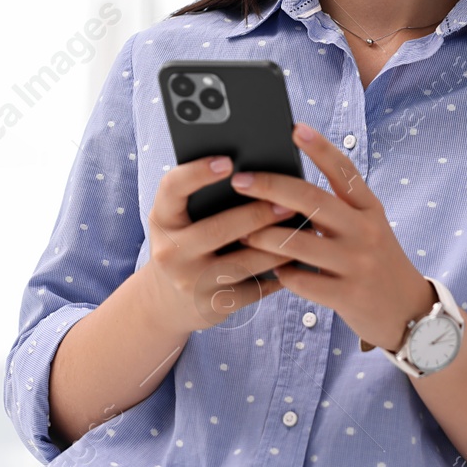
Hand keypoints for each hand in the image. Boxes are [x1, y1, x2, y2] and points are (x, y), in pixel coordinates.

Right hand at [140, 154, 301, 336]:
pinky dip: (278, 274)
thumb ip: (202, 199)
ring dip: (278, 247)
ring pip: (244, 262)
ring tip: (304, 231)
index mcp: (162, 219)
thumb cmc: (185, 244)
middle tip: (289, 204)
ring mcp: (190, 281)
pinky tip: (297, 261)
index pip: (173, 188)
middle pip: (219, 229)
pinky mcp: (213, 305)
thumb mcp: (180, 220)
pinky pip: (254, 287)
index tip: (228, 162)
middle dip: (258, 215)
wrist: (168, 301)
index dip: (198, 173)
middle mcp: (170, 251)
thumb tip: (256, 176)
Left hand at [227, 122, 435, 354]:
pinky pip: (300, 280)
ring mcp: (357, 264)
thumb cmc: (375, 260)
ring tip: (242, 232)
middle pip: (311, 201)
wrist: (409, 310)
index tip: (294, 128)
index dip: (319, 148)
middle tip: (240, 180)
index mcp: (369, 209)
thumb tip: (283, 188)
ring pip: (297, 243)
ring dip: (262, 236)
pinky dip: (280, 273)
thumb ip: (335, 208)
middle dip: (270, 186)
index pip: (344, 171)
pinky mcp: (346, 295)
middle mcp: (365, 231)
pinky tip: (270, 270)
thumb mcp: (366, 227)